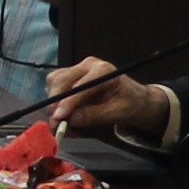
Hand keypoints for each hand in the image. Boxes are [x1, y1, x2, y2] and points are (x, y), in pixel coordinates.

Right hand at [48, 55, 170, 139]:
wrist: (134, 99)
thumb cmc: (130, 104)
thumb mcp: (116, 113)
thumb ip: (93, 115)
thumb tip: (70, 120)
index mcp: (103, 71)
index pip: (79, 86)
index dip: (66, 102)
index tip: (58, 117)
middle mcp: (89, 65)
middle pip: (61, 79)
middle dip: (55, 102)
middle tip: (55, 122)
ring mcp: (79, 69)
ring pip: (55, 81)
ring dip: (53, 101)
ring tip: (61, 119)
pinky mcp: (72, 76)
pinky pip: (55, 85)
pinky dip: (55, 99)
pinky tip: (63, 112)